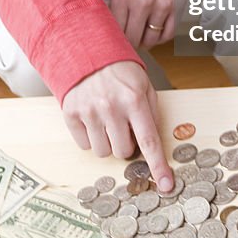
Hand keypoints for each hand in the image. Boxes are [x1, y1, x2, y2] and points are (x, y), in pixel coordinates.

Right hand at [62, 60, 172, 191]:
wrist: (86, 51)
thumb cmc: (120, 71)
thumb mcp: (144, 85)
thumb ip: (150, 113)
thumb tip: (152, 145)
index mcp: (134, 99)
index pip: (149, 140)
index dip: (158, 166)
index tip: (166, 186)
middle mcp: (111, 107)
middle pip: (124, 152)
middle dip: (126, 144)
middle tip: (123, 125)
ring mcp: (89, 111)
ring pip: (103, 152)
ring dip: (108, 142)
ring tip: (107, 120)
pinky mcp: (71, 114)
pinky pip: (84, 145)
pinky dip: (90, 138)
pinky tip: (92, 119)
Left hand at [111, 0, 190, 49]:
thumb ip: (116, 1)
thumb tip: (113, 22)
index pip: (116, 29)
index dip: (116, 37)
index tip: (117, 38)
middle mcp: (142, 4)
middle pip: (133, 38)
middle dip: (129, 42)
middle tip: (129, 40)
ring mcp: (161, 7)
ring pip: (151, 39)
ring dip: (145, 41)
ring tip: (143, 37)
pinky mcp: (176, 7)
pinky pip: (168, 33)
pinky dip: (161, 38)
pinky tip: (156, 33)